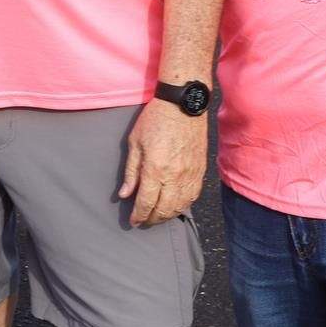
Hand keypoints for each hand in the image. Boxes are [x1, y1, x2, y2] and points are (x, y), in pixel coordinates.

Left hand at [117, 99, 206, 226]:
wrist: (184, 104)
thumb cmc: (155, 119)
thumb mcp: (135, 142)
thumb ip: (131, 172)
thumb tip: (124, 195)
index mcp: (155, 168)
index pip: (146, 203)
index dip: (139, 216)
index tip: (134, 222)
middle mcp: (175, 176)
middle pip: (164, 210)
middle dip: (152, 220)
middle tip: (144, 221)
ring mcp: (190, 174)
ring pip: (180, 207)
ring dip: (168, 216)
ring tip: (157, 216)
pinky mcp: (200, 171)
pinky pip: (193, 197)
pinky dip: (182, 206)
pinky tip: (175, 206)